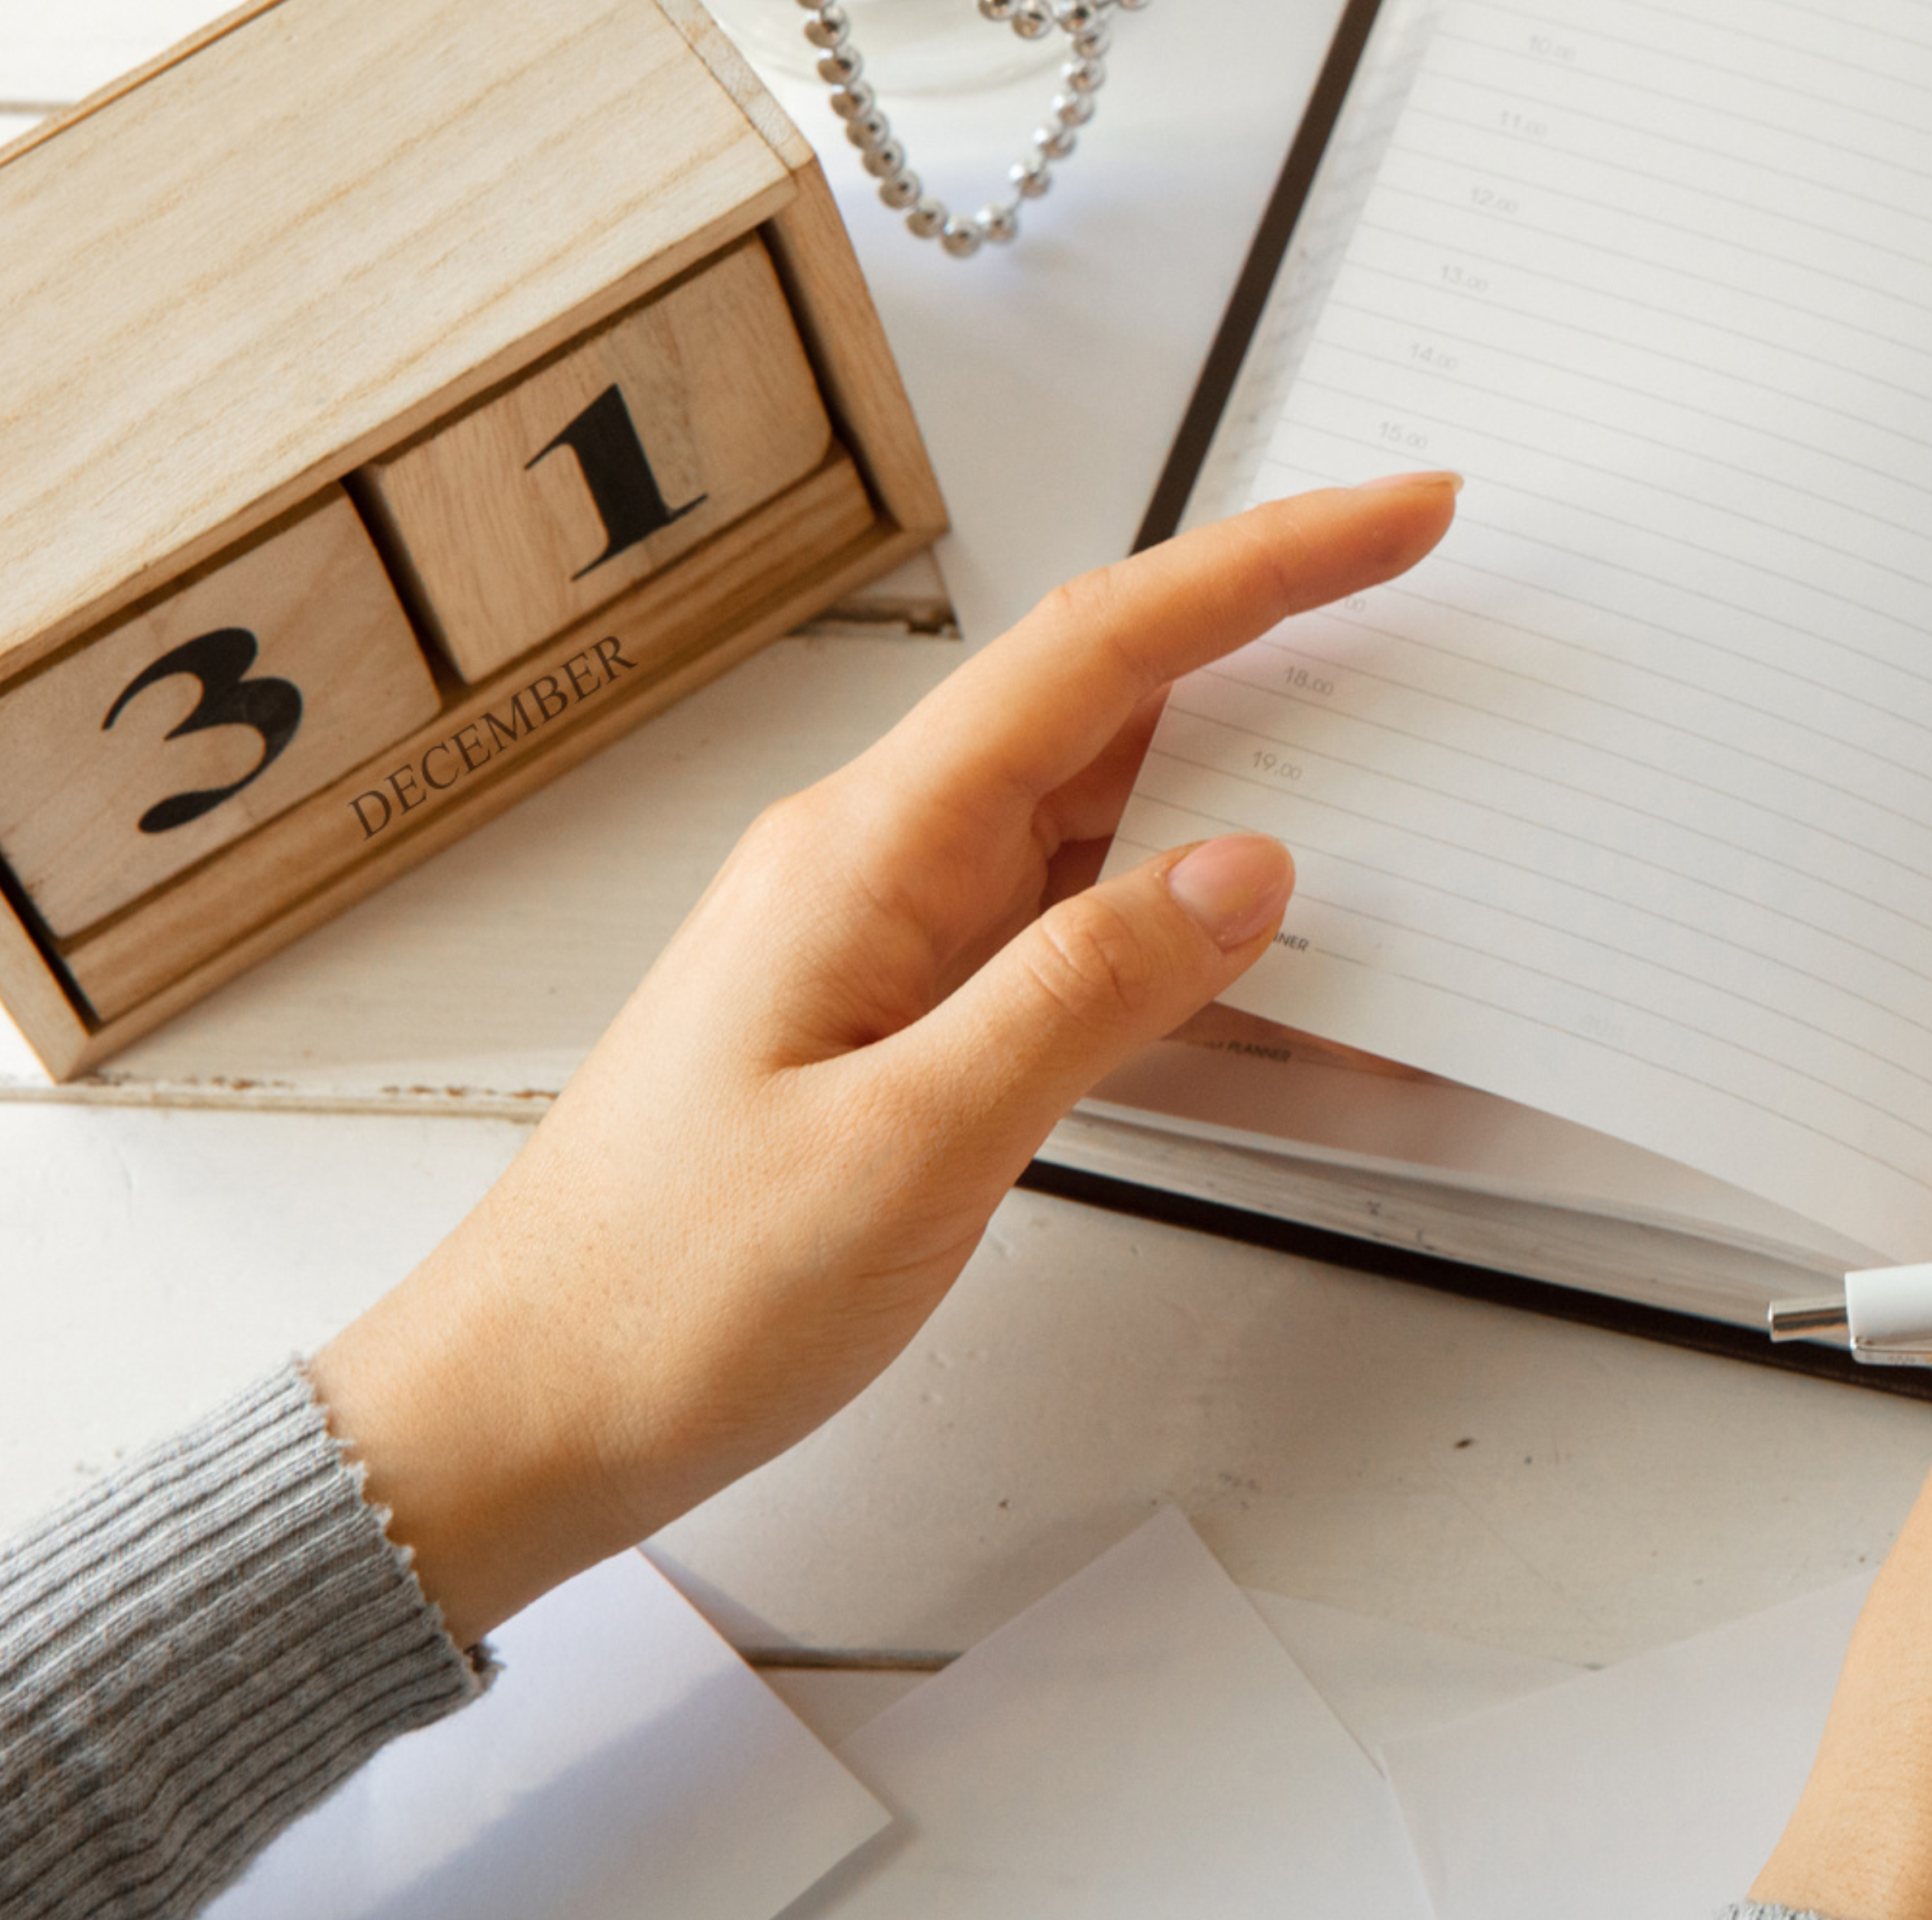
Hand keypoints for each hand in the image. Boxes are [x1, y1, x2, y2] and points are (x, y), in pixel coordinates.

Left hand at [306, 470, 1459, 1637]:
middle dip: (1274, 619)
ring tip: (1385, 736)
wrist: (510, 1416)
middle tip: (1420, 580)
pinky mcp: (893, 1008)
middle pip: (1105, 692)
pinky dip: (1177, 896)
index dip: (1267, 566)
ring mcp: (879, 930)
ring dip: (1241, 755)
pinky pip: (1063, 908)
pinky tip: (1248, 927)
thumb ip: (1083, 997)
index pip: (1099, 651)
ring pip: (1095, 800)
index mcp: (865, 851)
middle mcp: (872, 859)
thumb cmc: (661, 1299)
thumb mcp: (903, 1152)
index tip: (1401, 515)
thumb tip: (1246, 871)